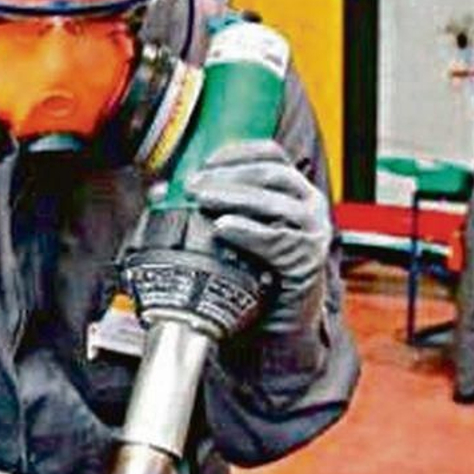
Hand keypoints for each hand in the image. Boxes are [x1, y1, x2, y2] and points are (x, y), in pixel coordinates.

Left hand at [185, 140, 331, 333]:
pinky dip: (248, 231)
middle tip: (194, 185)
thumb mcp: (235, 230)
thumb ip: (208, 207)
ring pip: (275, 203)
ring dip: (234, 197)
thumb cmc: (255, 271)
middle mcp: (309, 205)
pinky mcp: (307, 261)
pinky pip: (276, 241)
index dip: (239, 152)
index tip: (206, 160)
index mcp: (293, 190)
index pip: (272, 155)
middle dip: (229, 176)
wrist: (282, 321)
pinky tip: (224, 227)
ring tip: (203, 200)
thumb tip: (161, 192)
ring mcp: (312, 232)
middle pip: (272, 174)